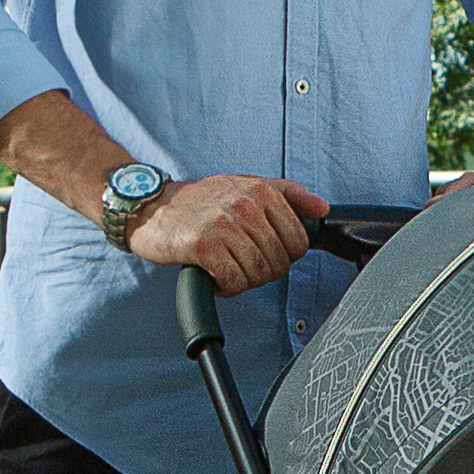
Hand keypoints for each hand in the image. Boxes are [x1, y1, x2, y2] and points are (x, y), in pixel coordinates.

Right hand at [128, 171, 331, 292]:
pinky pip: (234, 281)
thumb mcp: (246, 186)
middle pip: (279, 262)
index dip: (283, 257)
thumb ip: (288, 194)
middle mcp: (244, 204)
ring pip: (258, 274)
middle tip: (240, 264)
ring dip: (243, 281)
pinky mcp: (203, 245)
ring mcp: (223, 224)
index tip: (263, 254)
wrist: (151, 208)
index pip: (298, 242)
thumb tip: (322, 208)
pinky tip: (214, 276)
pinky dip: (226, 287)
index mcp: (261, 189)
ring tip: (226, 268)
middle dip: (262, 272)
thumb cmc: (200, 202)